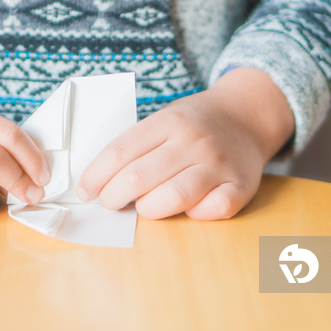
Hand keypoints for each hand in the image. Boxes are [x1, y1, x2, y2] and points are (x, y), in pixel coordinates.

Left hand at [77, 68, 294, 219]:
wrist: (246, 115)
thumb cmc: (193, 125)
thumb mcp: (163, 120)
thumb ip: (137, 146)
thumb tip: (97, 183)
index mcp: (169, 121)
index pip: (119, 152)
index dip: (95, 176)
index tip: (85, 191)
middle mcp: (194, 141)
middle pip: (138, 177)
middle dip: (113, 197)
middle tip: (110, 202)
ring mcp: (219, 164)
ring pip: (172, 197)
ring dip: (148, 209)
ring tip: (144, 206)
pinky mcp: (241, 186)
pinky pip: (212, 210)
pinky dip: (194, 215)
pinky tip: (186, 209)